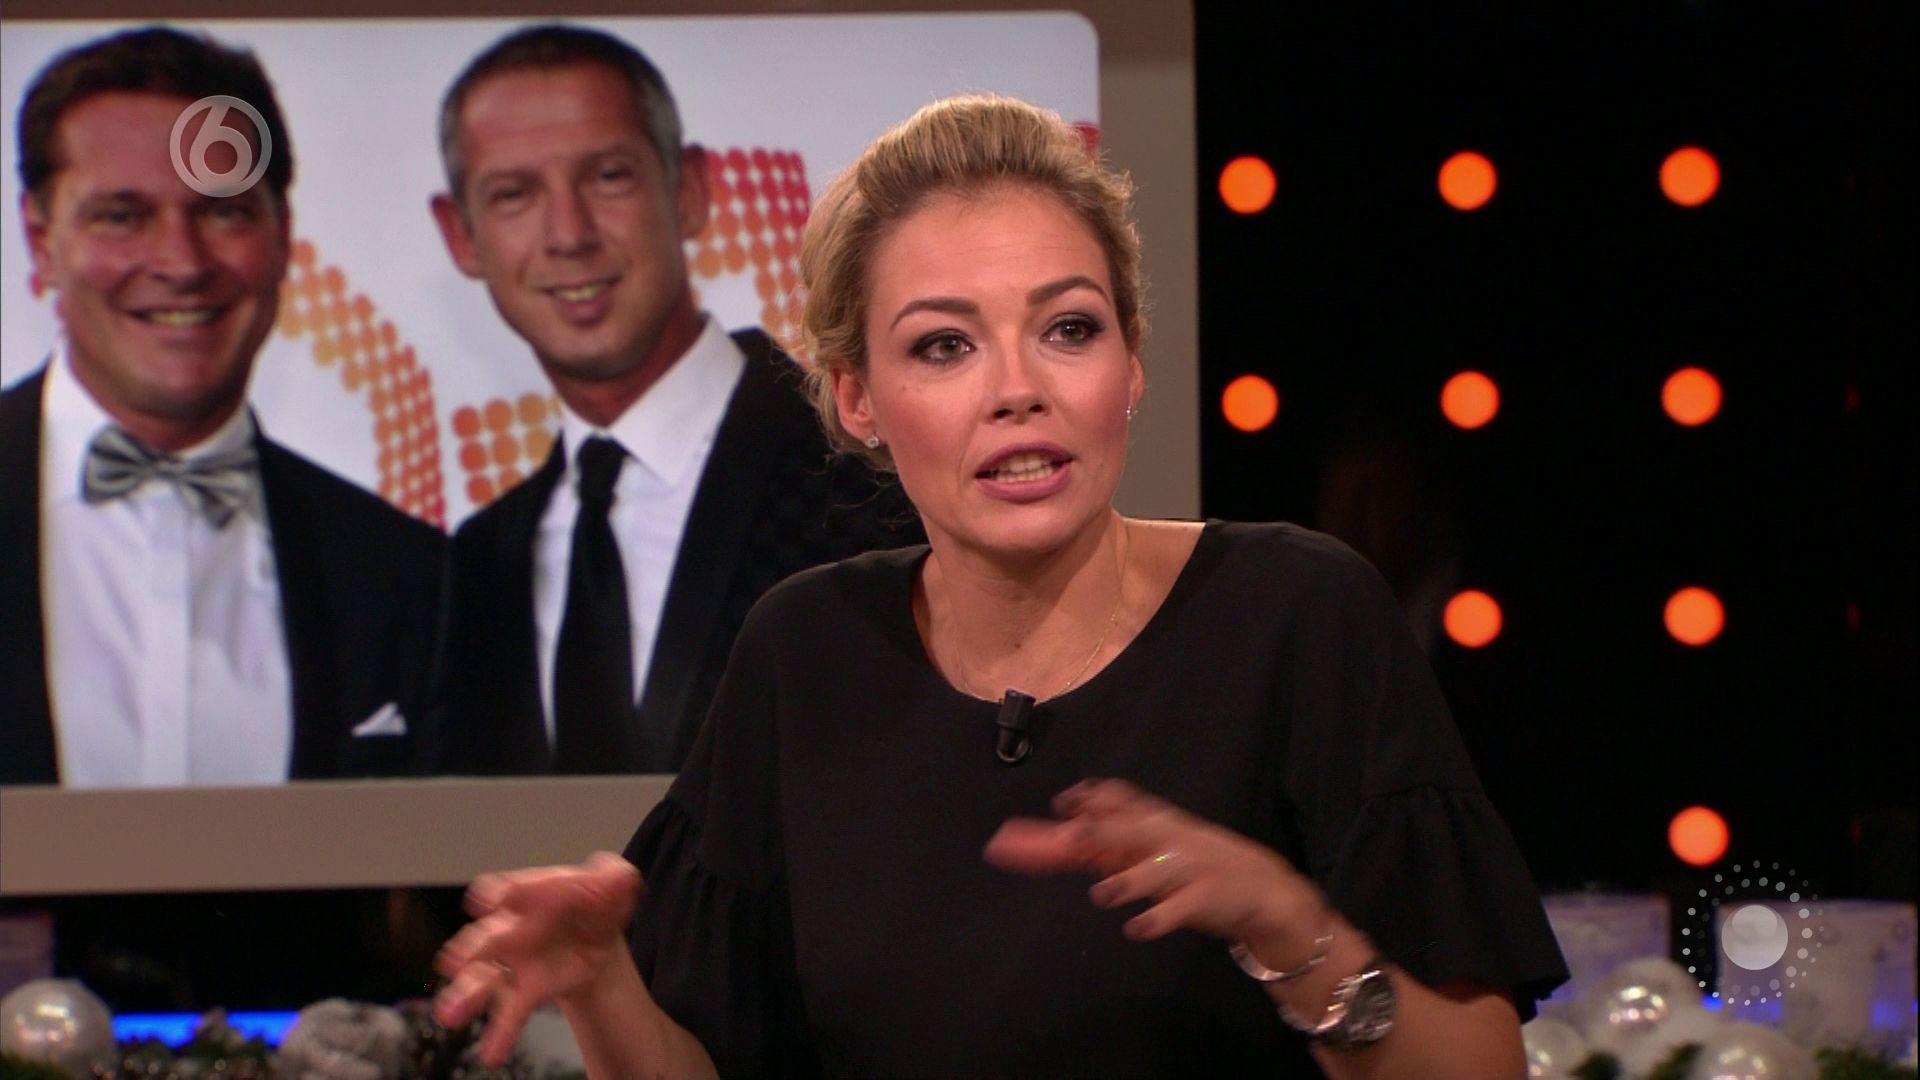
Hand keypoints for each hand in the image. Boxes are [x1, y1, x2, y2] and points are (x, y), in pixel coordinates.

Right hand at [434, 851, 641, 1065]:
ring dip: (466, 994)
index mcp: (529, 895)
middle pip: (486, 936)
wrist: (599, 936)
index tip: (494, 900)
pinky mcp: (526, 989)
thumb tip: (621, 879)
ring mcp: (515, 962)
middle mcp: (512, 928)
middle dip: (470, 948)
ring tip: (451, 1013)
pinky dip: (499, 1033)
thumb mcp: (611, 883)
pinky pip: (509, 1012)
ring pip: (484, 978)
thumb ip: (614, 878)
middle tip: (455, 961)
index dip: (499, 893)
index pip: (507, 890)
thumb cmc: (593, 903)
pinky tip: (491, 1053)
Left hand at [983, 778, 1319, 945]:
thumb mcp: (1159, 847)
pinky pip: (1178, 909)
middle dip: (1102, 831)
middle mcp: (1171, 839)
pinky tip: (1135, 929)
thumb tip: (1060, 837)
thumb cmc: (1197, 865)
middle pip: (1133, 830)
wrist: (1262, 888)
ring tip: (1101, 895)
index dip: (1093, 799)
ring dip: (1127, 882)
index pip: (1125, 801)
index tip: (1062, 802)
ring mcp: (1190, 868)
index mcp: (1158, 822)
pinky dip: (1157, 920)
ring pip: (1155, 872)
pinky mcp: (1205, 898)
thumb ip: (1111, 844)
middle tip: (1071, 834)